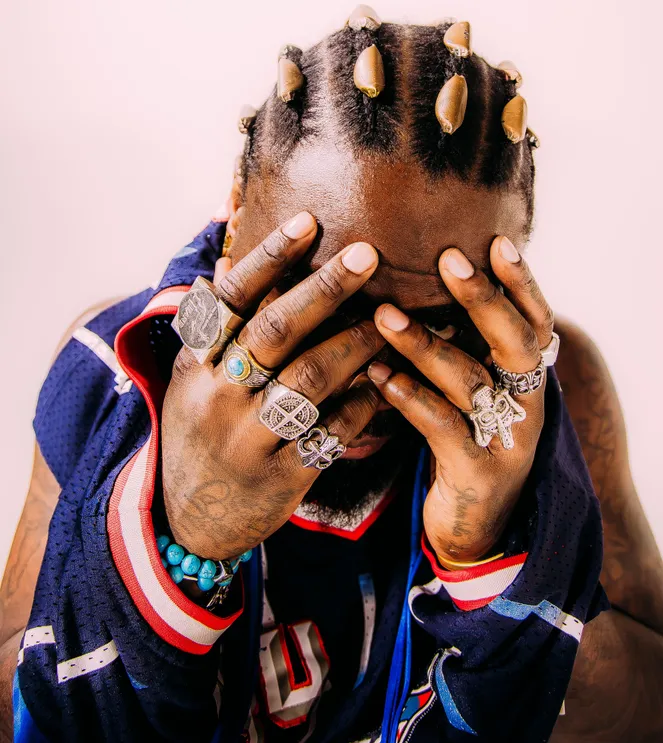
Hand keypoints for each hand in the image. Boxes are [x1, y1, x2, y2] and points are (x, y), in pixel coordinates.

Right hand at [162, 212, 383, 558]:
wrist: (187, 520)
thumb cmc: (197, 436)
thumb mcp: (189, 380)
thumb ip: (212, 327)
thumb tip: (226, 260)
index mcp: (195, 365)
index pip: (231, 300)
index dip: (269, 258)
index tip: (308, 221)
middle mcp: (218, 396)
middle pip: (276, 331)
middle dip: (325, 288)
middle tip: (369, 253)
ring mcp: (249, 439)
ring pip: (312, 378)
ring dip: (358, 343)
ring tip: (394, 317)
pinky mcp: (281, 476)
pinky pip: (332, 431)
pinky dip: (364, 403)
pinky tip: (390, 381)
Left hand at [368, 236, 553, 563]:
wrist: (474, 527)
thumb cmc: (464, 443)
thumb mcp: (472, 393)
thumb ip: (463, 349)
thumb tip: (421, 289)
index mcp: (526, 380)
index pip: (536, 321)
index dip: (522, 282)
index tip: (496, 241)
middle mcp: (526, 405)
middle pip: (515, 343)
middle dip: (483, 298)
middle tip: (448, 259)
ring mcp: (506, 440)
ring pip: (472, 382)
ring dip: (426, 344)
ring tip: (383, 315)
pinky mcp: (478, 473)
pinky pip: (442, 428)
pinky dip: (410, 397)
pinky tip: (379, 375)